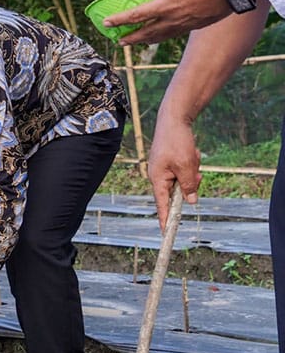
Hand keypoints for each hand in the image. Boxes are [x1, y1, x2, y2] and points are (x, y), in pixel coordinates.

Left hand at [102, 0, 228, 44]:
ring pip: (159, 36)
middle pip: (145, 33)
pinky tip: (159, 35)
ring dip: (145, 40)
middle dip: (130, 38)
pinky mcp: (195, 25)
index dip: (119, 20)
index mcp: (164, 5)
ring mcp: (184, 25)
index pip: (135, 16)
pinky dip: (161, 37)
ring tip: (135, 42)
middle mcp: (172, 19)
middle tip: (119, 41)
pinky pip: (173, 34)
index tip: (106, 23)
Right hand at [148, 114, 200, 228]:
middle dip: (190, 182)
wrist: (174, 119)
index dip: (165, 219)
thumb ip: (188, 185)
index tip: (166, 233)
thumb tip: (190, 201)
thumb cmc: (176, 142)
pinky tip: (191, 151)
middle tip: (195, 170)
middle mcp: (159, 176)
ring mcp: (165, 168)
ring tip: (192, 155)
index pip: (162, 204)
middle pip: (178, 191)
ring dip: (192, 170)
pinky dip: (191, 163)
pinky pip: (184, 170)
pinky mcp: (170, 162)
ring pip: (184, 180)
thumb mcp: (186, 166)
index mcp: (158, 179)